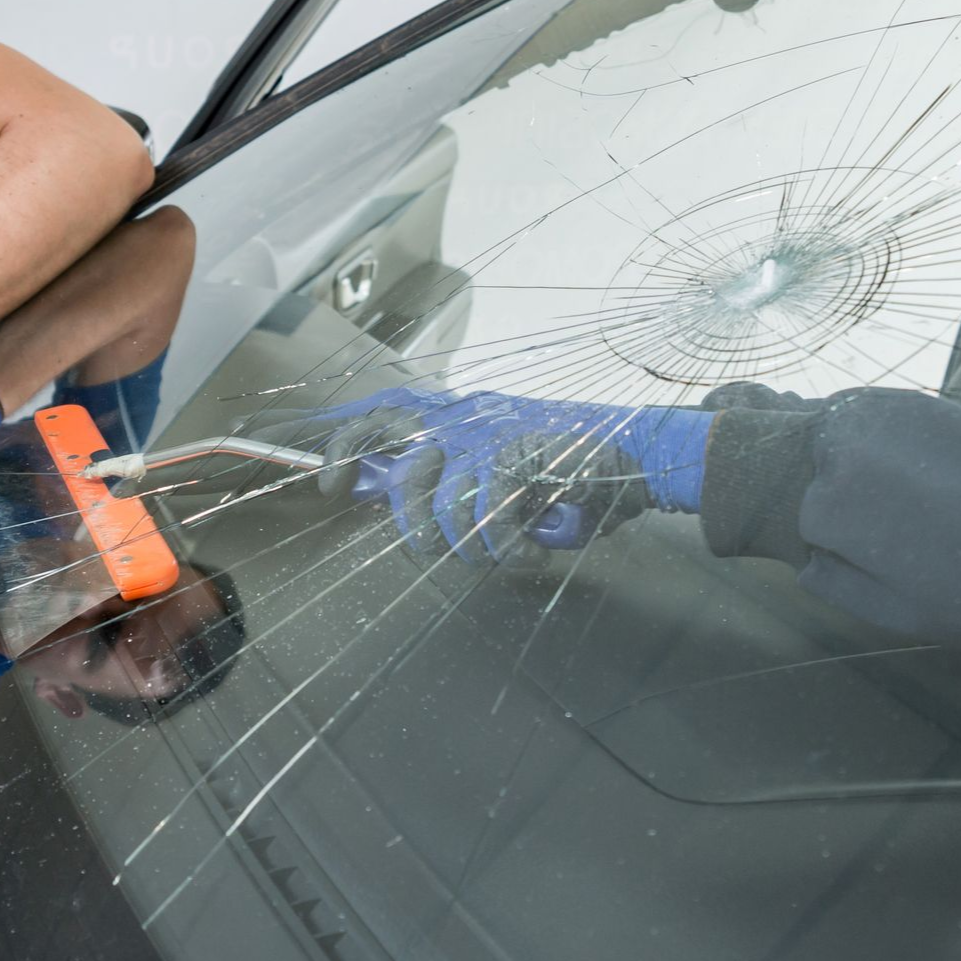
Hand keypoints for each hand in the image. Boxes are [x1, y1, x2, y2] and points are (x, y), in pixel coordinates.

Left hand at [247, 387, 713, 564]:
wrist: (642, 453)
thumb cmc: (571, 470)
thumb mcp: (499, 470)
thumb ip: (446, 479)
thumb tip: (383, 495)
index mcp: (461, 414)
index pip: (383, 411)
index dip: (342, 439)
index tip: (318, 474)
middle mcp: (470, 416)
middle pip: (393, 449)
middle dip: (379, 492)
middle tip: (385, 518)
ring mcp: (494, 433)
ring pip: (436, 497)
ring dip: (457, 539)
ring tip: (487, 549)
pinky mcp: (522, 458)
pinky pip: (484, 514)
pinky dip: (499, 543)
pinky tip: (521, 544)